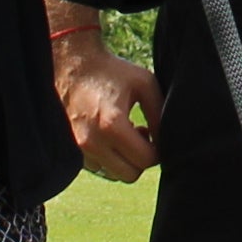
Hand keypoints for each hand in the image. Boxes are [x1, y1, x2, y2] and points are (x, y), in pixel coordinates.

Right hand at [59, 41, 161, 182]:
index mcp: (113, 125)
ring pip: (114, 175)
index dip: (157, 150)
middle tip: (141, 134)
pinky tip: (112, 137)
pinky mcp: (76, 150)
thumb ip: (159, 114)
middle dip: (141, 159)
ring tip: (125, 134)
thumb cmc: (112, 72)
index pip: (146, 160)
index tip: (153, 133)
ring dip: (125, 160)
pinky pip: (101, 168)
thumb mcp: (145, 84)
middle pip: (130, 174)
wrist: (75, 67)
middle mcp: (93, 142)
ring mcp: (81, 148)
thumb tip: (166, 140)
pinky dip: (110, 159)